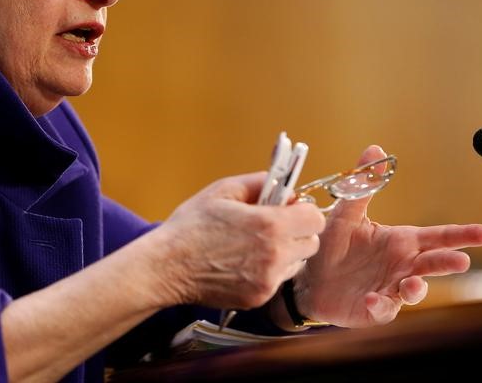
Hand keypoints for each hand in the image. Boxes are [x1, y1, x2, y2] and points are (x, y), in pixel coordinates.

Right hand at [152, 172, 325, 309]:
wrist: (166, 266)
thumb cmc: (190, 226)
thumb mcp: (221, 190)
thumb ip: (257, 182)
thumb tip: (281, 184)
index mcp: (270, 225)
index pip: (315, 219)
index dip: (303, 212)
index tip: (288, 210)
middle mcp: (275, 255)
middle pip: (311, 243)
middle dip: (297, 233)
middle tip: (273, 228)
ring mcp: (268, 281)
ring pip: (296, 264)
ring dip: (285, 253)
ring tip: (255, 247)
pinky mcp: (258, 298)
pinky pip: (277, 282)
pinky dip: (268, 272)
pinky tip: (243, 264)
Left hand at [292, 145, 481, 327]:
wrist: (310, 276)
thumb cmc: (333, 244)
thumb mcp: (346, 212)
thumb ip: (364, 185)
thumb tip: (375, 149)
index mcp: (400, 241)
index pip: (437, 236)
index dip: (462, 235)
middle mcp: (401, 265)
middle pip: (432, 263)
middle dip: (448, 262)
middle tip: (462, 261)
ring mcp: (390, 287)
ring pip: (413, 290)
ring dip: (416, 289)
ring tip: (412, 285)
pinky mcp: (373, 308)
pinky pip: (383, 309)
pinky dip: (381, 306)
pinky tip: (372, 299)